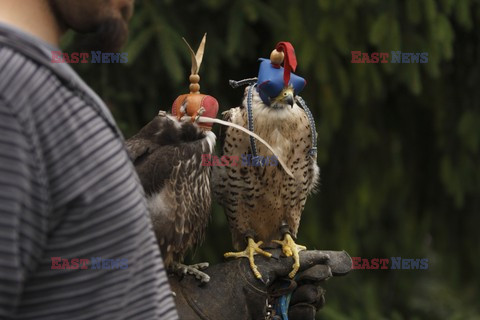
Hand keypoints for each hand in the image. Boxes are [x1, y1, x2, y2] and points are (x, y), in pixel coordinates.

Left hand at [168, 249, 351, 319]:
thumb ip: (289, 263)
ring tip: (301, 295)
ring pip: (309, 305)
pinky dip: (304, 314)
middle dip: (317, 280)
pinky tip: (299, 309)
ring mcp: (275, 308)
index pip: (303, 266)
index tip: (344, 263)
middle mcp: (274, 288)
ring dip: (312, 298)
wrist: (198, 315)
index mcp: (269, 270)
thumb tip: (320, 255)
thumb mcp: (258, 269)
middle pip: (311, 285)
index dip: (322, 264)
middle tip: (316, 276)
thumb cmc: (224, 286)